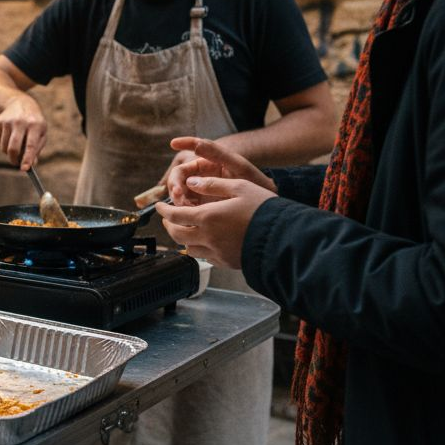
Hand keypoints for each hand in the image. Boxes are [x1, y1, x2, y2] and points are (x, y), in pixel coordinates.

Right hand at [0, 94, 46, 169]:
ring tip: (16, 147)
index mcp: (35, 125)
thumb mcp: (40, 133)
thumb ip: (37, 149)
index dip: (27, 159)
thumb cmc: (34, 123)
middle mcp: (21, 122)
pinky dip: (4, 146)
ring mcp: (8, 121)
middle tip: (16, 163)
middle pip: (14, 148)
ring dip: (9, 153)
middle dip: (14, 159)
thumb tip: (31, 165)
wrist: (20, 103)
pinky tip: (9, 138)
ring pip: (4, 147)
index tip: (24, 169)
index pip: (31, 145)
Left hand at [156, 175, 275, 268]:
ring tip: (185, 229)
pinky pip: (205, 257)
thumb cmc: (265, 209)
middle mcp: (208, 237)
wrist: (286, 237)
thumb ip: (213, 184)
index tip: (159, 206)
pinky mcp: (227, 263)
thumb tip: (191, 181)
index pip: (175, 215)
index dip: (163, 210)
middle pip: (177, 235)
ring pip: (188, 248)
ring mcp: (217, 253)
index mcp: (208, 217)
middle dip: (169, 226)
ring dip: (183, 239)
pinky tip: (205, 241)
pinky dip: (199, 249)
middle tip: (168, 219)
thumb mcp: (240, 187)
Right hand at [165, 137, 275, 206]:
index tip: (174, 143)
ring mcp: (198, 189)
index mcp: (209, 161)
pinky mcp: (199, 204)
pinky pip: (185, 206)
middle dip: (175, 184)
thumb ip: (218, 154)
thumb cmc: (254, 183)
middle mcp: (200, 174)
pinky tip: (190, 214)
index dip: (184, 144)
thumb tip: (197, 144)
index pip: (193, 149)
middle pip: (179, 175)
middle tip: (178, 194)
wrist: (264, 207)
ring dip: (177, 198)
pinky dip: (184, 210)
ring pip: (179, 192)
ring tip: (185, 206)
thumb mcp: (239, 166)